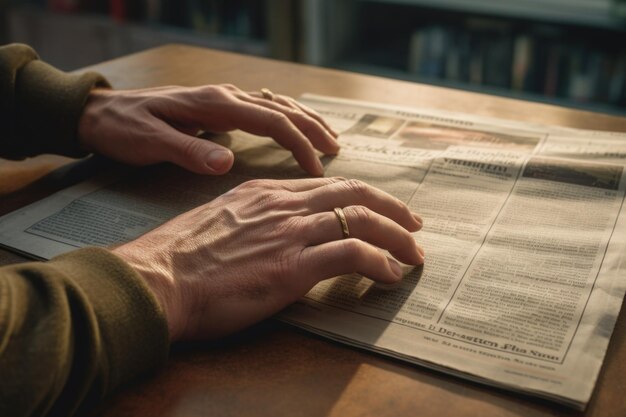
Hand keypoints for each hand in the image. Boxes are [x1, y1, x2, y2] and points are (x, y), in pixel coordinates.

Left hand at [77, 84, 338, 175]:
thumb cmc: (123, 129)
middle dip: (312, 129)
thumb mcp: (150, 142)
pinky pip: (260, 108)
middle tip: (336, 152)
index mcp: (214, 104)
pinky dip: (284, 117)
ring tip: (326, 138)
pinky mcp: (215, 107)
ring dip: (303, 120)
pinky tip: (290, 126)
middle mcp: (223, 96)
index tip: (316, 168)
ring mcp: (221, 99)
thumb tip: (227, 162)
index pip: (271, 121)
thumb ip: (188, 150)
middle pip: (281, 109)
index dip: (299, 143)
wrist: (98, 113)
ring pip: (274, 105)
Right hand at [113, 178, 423, 341]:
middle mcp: (283, 205)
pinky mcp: (293, 266)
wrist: (158, 279)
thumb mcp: (219, 222)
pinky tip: (390, 274)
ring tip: (413, 255)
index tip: (380, 209)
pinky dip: (379, 261)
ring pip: (362, 220)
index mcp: (265, 193)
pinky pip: (352, 253)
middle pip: (354, 194)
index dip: (361, 197)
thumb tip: (273, 236)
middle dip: (392, 208)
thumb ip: (253, 221)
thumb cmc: (179, 259)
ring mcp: (290, 232)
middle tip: (414, 224)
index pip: (328, 186)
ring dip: (396, 238)